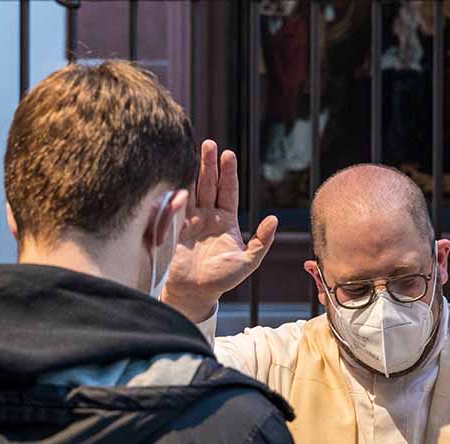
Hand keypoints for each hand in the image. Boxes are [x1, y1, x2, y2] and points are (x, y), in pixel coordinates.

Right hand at [162, 140, 277, 322]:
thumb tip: (274, 219)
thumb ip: (261, 241)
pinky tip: (179, 179)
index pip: (228, 190)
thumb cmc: (223, 279)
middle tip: (209, 144)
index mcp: (225, 219)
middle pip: (209, 184)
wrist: (196, 293)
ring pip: (192, 189)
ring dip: (192, 171)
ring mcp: (189, 219)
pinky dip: (178, 193)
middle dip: (209, 164)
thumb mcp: (248, 261)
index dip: (228, 173)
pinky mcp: (174, 228)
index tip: (228, 154)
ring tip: (193, 151)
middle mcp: (207, 215)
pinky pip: (176, 207)